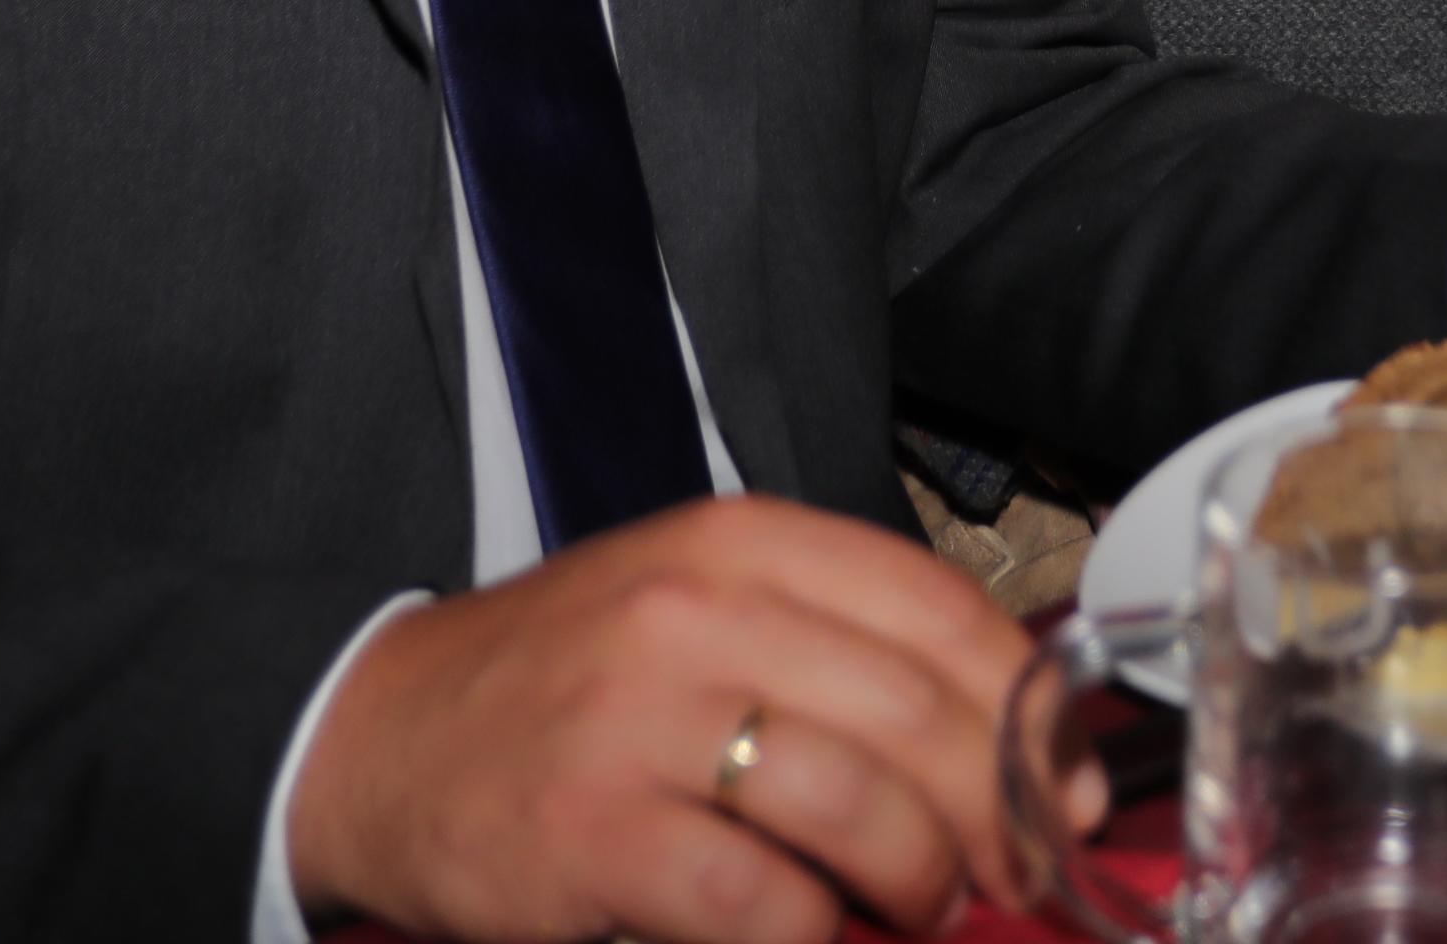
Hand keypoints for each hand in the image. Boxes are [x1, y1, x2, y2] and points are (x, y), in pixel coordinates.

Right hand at [286, 494, 1106, 943]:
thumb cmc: (570, 686)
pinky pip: (759, 902)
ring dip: (917, 880)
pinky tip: (801, 932)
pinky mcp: (593, 831)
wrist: (379, 738)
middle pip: (918, 716)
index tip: (1066, 788)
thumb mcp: (700, 609)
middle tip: (1008, 873)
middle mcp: (694, 610)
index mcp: (740, 542)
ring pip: (858, 806)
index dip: (1028, 712)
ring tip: (914, 905)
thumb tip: (1014, 741)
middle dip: (995, 816)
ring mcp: (638, 720)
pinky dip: (807, 934)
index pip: (940, 612)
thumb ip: (839, 648)